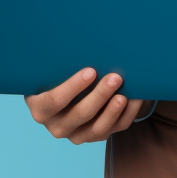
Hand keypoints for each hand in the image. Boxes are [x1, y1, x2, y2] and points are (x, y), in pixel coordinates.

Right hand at [24, 68, 148, 143]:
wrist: (65, 94)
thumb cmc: (57, 75)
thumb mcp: (52, 71)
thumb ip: (59, 63)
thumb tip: (81, 40)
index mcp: (41, 108)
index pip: (54, 101)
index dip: (72, 87)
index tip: (91, 71)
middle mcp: (57, 126)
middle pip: (80, 114)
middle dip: (99, 96)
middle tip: (115, 77)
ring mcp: (77, 135)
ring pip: (98, 128)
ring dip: (113, 110)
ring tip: (125, 94)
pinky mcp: (95, 137)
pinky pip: (114, 130)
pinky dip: (126, 115)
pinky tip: (135, 99)